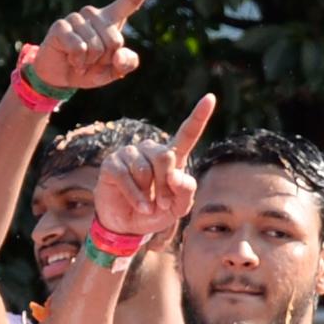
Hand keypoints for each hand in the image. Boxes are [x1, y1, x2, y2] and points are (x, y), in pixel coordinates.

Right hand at [27, 0, 162, 91]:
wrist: (60, 76)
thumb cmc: (90, 70)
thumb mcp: (113, 72)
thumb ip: (126, 64)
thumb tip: (120, 55)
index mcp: (113, 20)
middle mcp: (95, 14)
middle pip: (116, 40)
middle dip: (107, 59)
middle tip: (92, 61)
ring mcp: (77, 18)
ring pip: (97, 46)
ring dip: (90, 62)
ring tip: (80, 60)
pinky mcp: (61, 25)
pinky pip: (80, 48)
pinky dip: (78, 61)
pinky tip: (71, 59)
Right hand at [94, 93, 216, 244]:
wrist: (128, 225)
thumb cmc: (156, 211)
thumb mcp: (178, 208)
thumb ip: (185, 192)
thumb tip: (176, 176)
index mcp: (173, 156)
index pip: (187, 134)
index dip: (198, 116)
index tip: (210, 98)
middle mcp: (152, 150)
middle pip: (165, 157)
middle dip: (166, 186)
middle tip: (164, 205)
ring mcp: (130, 154)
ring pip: (145, 169)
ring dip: (151, 194)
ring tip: (149, 205)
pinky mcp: (112, 163)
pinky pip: (126, 177)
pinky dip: (136, 196)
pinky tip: (141, 206)